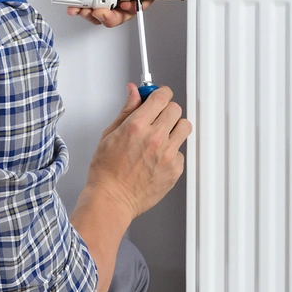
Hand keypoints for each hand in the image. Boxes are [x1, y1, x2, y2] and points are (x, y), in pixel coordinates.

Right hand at [79, 85, 191, 223]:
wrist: (112, 199)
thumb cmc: (106, 172)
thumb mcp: (109, 135)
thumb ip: (126, 111)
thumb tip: (134, 92)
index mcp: (137, 126)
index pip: (161, 97)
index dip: (161, 93)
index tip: (160, 95)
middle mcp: (155, 138)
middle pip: (175, 109)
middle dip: (166, 110)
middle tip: (158, 117)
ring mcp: (167, 154)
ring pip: (184, 127)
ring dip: (175, 128)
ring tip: (162, 136)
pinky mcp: (175, 169)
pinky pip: (181, 151)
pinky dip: (172, 152)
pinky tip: (158, 157)